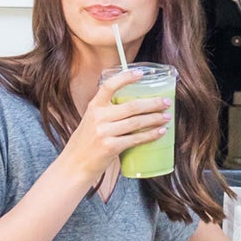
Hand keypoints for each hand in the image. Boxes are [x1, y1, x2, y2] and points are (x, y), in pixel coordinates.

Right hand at [61, 69, 172, 185]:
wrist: (74, 166)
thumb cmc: (86, 143)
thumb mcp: (91, 121)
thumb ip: (107, 113)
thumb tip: (134, 106)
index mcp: (94, 107)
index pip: (109, 86)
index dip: (126, 77)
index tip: (141, 74)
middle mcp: (98, 117)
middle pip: (132, 106)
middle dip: (153, 103)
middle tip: (166, 102)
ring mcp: (104, 132)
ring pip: (136, 122)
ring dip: (155, 119)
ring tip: (166, 117)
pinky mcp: (110, 147)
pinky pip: (135, 139)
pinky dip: (150, 135)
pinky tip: (160, 132)